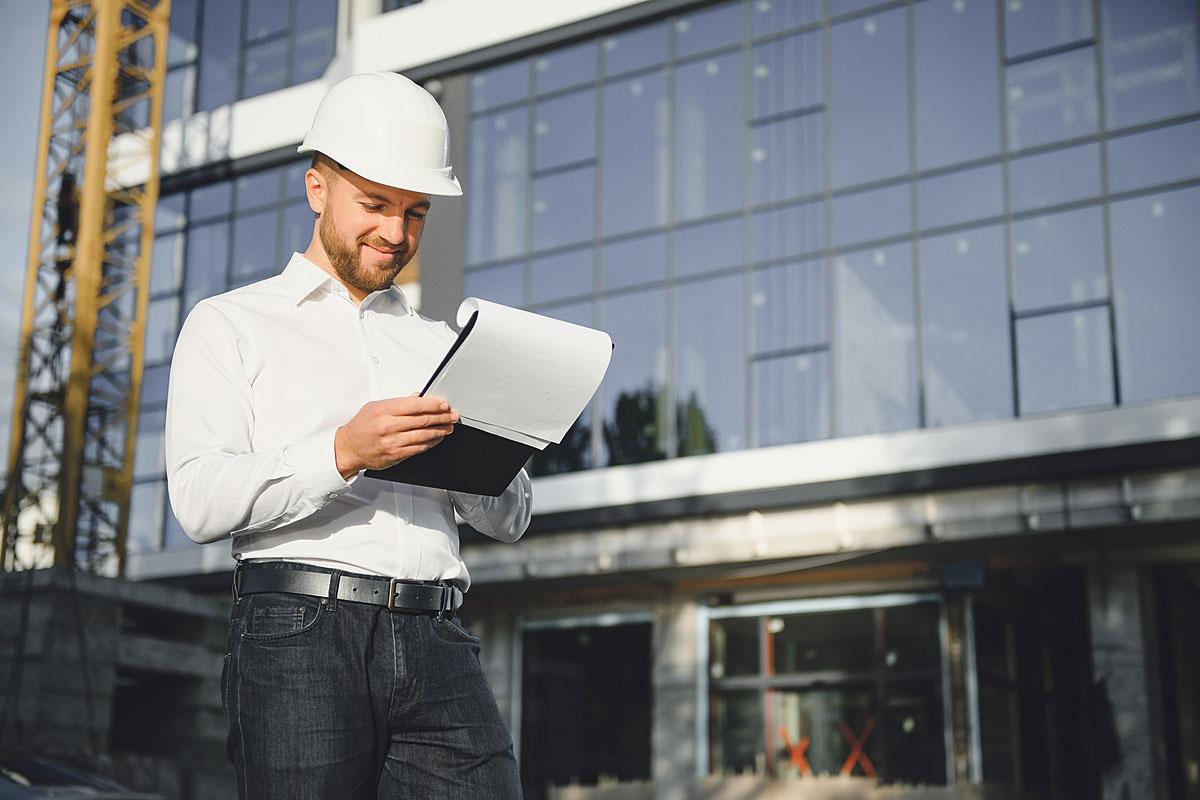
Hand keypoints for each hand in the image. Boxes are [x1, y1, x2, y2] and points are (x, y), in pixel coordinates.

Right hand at [334, 396, 458, 478]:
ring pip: (423, 435)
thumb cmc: (361, 426)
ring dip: (440, 430)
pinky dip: (431, 443)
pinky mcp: (395, 455)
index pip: (415, 405)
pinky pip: (419, 448)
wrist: (348, 448)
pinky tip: (438, 438)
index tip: (444, 404)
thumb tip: (418, 397)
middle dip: (442, 417)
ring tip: (449, 426)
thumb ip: (398, 402)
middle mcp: (388, 426)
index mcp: (383, 410)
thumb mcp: (375, 407)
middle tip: (452, 415)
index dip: (433, 404)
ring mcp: (392, 442)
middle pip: (422, 420)